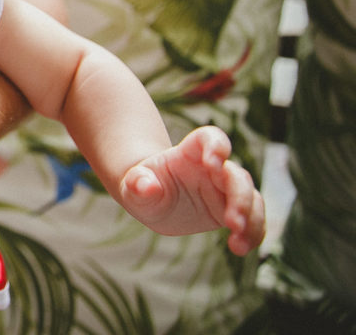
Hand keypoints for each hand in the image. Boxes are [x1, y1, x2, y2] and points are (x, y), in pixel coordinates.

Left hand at [120, 126, 265, 254]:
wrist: (151, 198)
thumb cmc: (142, 185)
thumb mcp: (134, 184)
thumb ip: (139, 182)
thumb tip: (148, 187)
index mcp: (190, 152)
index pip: (210, 138)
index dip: (216, 146)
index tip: (213, 163)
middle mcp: (214, 168)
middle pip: (237, 175)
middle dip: (240, 198)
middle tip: (233, 223)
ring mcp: (225, 189)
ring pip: (251, 199)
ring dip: (251, 221)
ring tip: (239, 244)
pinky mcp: (232, 210)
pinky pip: (252, 220)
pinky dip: (252, 234)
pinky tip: (242, 248)